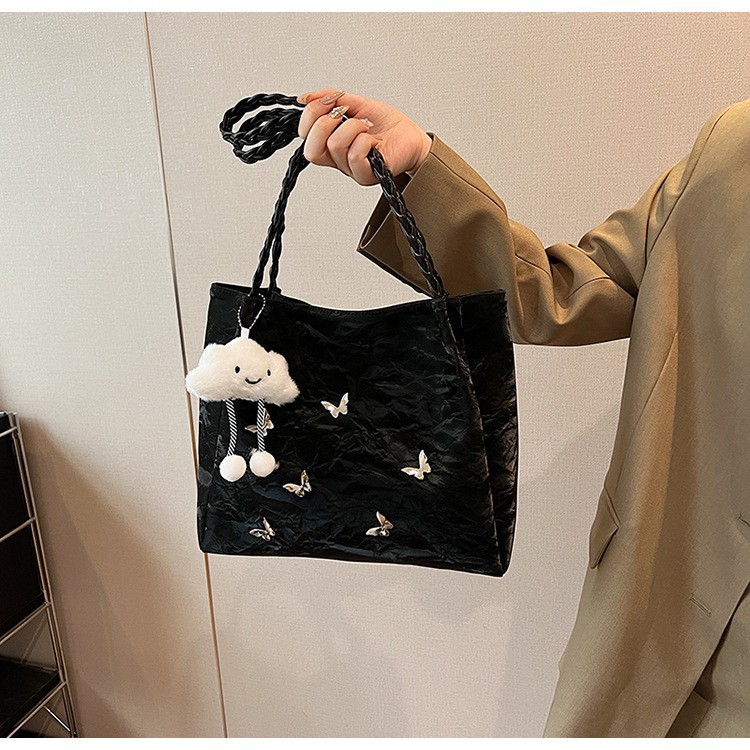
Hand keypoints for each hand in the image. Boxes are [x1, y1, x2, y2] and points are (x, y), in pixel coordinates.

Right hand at [296, 88, 431, 185]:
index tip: (329, 100)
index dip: (311, 113)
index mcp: (330, 144)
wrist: (412, 137)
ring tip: (366, 125)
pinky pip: (355, 155)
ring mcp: (351, 169)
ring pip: (335, 145)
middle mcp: (337, 160)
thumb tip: (304, 98)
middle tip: (344, 113)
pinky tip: (374, 139)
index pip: (304, 135)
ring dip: (352, 126)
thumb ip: (331, 99)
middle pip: (311, 150)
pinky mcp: (366, 175)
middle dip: (325, 122)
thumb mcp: (356, 104)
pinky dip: (365, 139)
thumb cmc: (387, 125)